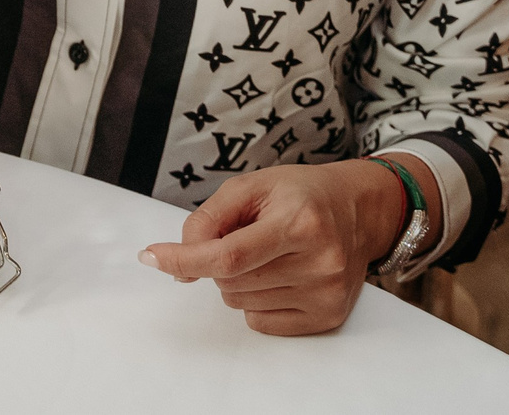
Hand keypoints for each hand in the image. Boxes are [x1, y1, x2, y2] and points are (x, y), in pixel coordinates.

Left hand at [137, 159, 415, 335]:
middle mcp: (319, 262)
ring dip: (239, 279)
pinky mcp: (328, 317)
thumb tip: (181, 266)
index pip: (229, 255)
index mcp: (299, 222)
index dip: (185, 259)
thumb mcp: (250, 186)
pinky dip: (256, 300)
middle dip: (221, 258)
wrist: (357, 210)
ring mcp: (326, 294)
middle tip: (250, 234)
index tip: (151, 257)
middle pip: (229, 279)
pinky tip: (280, 274)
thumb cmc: (299, 194)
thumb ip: (208, 219)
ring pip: (239, 301)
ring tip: (271, 251)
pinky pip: (261, 322)